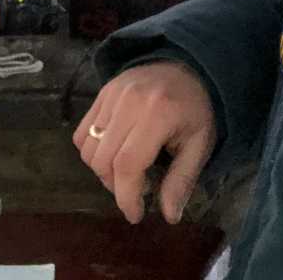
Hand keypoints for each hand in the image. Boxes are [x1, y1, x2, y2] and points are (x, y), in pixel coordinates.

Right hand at [73, 60, 216, 224]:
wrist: (187, 66)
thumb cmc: (196, 109)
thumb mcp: (200, 144)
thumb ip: (183, 179)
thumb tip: (170, 216)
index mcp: (157, 114)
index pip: (127, 164)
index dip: (126, 196)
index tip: (135, 214)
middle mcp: (129, 101)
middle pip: (103, 160)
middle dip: (116, 187)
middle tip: (137, 190)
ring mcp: (111, 94)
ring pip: (89, 149)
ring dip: (103, 171)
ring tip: (127, 171)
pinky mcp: (102, 92)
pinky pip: (82, 132)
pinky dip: (92, 151)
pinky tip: (113, 153)